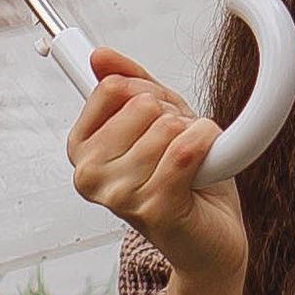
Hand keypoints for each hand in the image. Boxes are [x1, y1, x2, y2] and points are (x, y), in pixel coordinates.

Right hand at [67, 48, 247, 294]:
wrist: (213, 239)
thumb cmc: (185, 179)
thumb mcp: (159, 119)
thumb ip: (132, 83)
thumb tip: (99, 55)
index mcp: (81, 149)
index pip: (113, 87)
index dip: (148, 93)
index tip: (156, 119)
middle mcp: (89, 175)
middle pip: (141, 103)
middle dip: (174, 116)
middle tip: (178, 149)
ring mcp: (118, 196)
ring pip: (167, 125)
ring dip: (194, 135)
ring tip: (190, 166)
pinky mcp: (154, 209)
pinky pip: (186, 149)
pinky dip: (206, 146)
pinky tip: (204, 167)